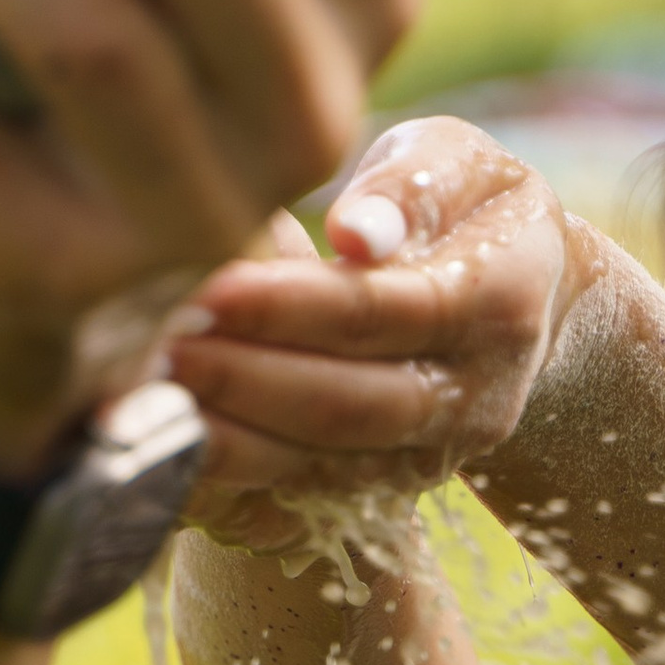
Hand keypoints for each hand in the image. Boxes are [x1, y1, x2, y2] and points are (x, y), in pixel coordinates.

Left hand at [164, 115, 584, 546]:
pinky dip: (228, 481)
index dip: (289, 308)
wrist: (514, 294)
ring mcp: (432, 457)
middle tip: (158, 347)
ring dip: (228, 440)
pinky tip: (167, 445)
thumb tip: (357, 235)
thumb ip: (409, 183)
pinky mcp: (386, 493)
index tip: (208, 288)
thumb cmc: (459, 202)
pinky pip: (299, 502)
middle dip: (244, 382)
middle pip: (348, 407)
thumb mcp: (454, 161)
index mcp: (501, 303)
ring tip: (149, 396)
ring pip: (322, 470)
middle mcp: (478, 398)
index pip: (382, 313)